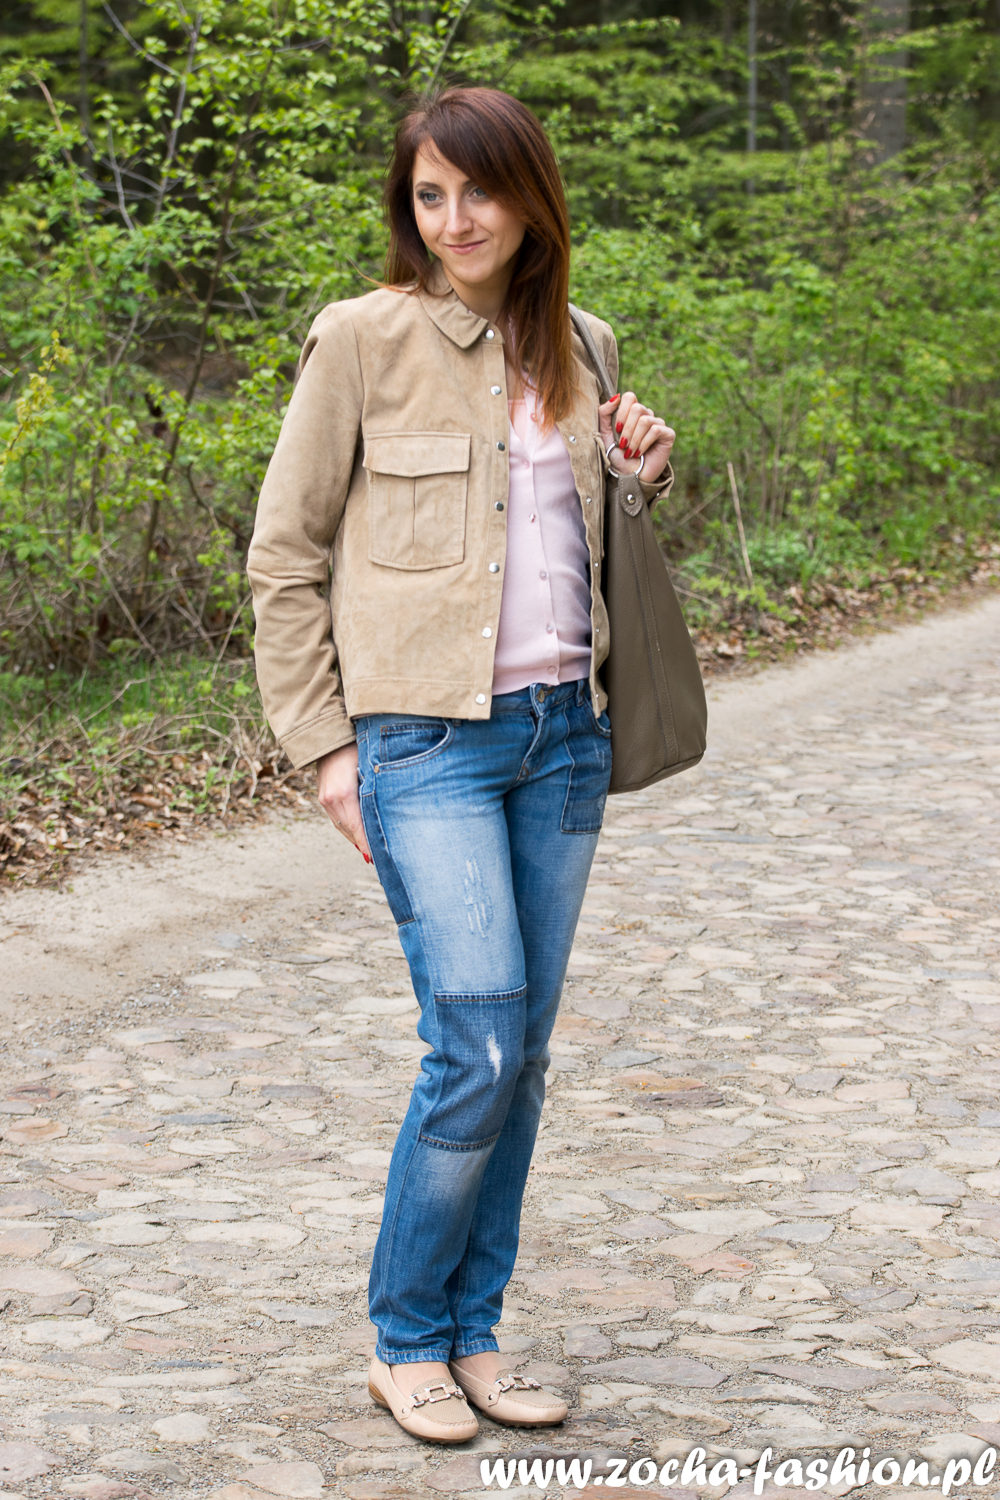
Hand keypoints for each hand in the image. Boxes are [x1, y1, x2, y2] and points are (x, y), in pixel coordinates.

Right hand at [316, 742, 371, 860]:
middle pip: (348, 830)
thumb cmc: (356, 747)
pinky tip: (356, 835)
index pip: (357, 826)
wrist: (329, 736)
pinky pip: (335, 819)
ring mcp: (324, 798)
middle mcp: (331, 799)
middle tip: (377, 859)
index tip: (375, 858)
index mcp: (344, 793)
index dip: (366, 843)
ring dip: (353, 838)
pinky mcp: (322, 796)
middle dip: (362, 844)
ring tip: (368, 851)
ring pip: (340, 826)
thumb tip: (387, 811)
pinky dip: (346, 829)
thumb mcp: (369, 766)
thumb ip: (375, 789)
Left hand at [598, 392, 674, 482]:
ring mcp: (658, 424)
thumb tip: (616, 396)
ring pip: (645, 420)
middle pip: (637, 408)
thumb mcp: (605, 435)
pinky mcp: (668, 434)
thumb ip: (604, 414)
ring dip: (634, 439)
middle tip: (623, 445)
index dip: (622, 411)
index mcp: (632, 414)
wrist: (629, 476)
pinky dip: (644, 443)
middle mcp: (646, 416)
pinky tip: (639, 453)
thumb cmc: (617, 457)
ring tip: (630, 452)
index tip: (617, 429)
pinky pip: (656, 430)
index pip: (630, 397)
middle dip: (627, 429)